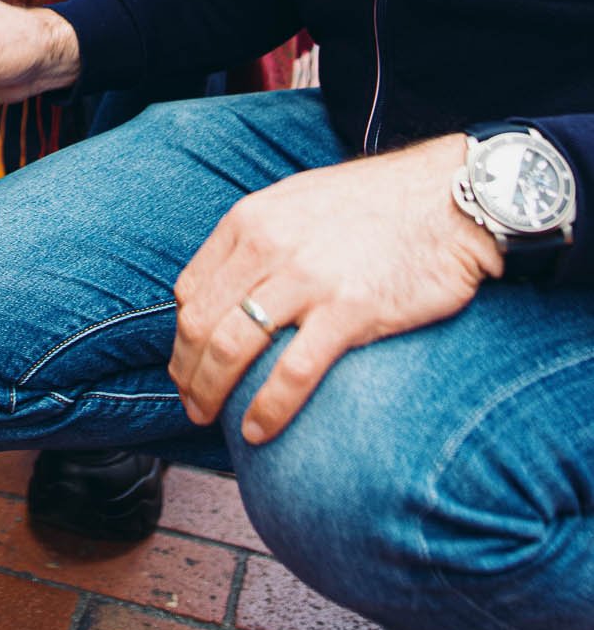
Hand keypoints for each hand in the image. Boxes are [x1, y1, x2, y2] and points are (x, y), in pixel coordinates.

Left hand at [169, 134, 503, 445]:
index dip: (181, 337)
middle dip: (187, 373)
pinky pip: (293, 371)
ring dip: (212, 392)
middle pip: (201, 323)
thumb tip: (231, 287)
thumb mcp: (299, 203)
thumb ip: (260, 239)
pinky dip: (268, 408)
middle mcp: (269, 246)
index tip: (187, 365)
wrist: (450, 198)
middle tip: (192, 404)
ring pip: (233, 347)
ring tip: (212, 419)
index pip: (189, 291)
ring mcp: (307, 279)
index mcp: (251, 220)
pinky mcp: (349, 311)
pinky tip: (259, 430)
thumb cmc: (378, 204)